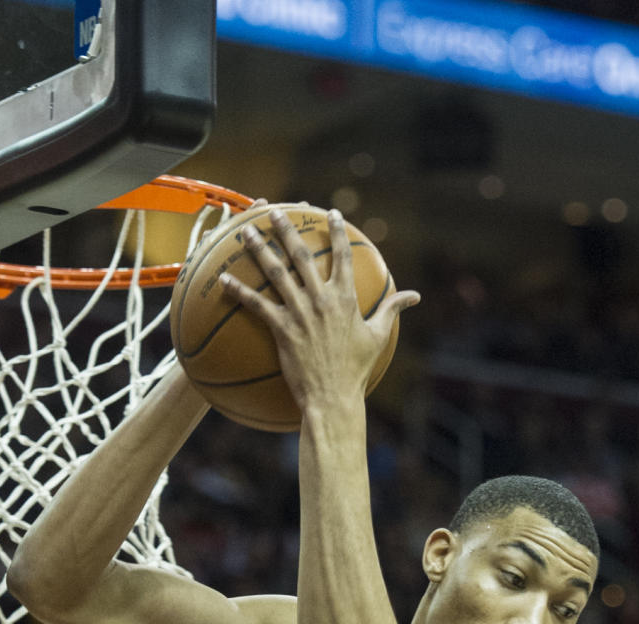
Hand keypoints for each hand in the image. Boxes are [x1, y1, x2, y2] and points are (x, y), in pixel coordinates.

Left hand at [220, 206, 419, 411]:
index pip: (342, 256)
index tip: (331, 213)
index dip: (337, 232)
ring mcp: (300, 313)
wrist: (334, 397)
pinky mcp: (282, 329)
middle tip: (274, 211)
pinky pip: (257, 305)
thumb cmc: (356, 369)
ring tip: (245, 232)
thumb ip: (392, 309)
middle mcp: (322, 300)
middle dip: (287, 230)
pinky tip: (223, 279)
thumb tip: (415, 295)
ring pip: (276, 273)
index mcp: (345, 298)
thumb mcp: (378, 336)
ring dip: (259, 250)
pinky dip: (239, 291)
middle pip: (302, 255)